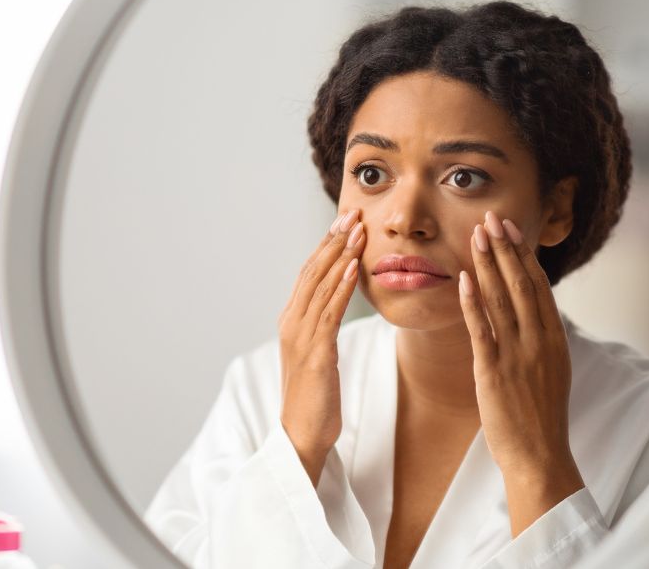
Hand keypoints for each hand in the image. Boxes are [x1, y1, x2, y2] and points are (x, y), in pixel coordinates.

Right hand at [278, 209, 364, 485]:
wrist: (302, 435)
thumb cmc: (315, 398)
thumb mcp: (318, 354)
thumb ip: (322, 326)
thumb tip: (337, 302)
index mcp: (291, 321)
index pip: (308, 273)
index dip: (326, 245)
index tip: (344, 221)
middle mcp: (291, 323)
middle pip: (312, 271)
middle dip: (333, 240)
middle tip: (352, 213)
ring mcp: (301, 337)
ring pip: (320, 286)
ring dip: (340, 255)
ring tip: (357, 230)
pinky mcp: (315, 354)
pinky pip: (329, 313)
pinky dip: (340, 288)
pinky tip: (353, 268)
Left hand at [458, 211, 583, 536]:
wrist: (540, 456)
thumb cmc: (540, 417)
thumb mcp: (549, 371)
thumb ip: (540, 340)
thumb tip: (532, 314)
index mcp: (554, 340)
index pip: (538, 287)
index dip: (523, 255)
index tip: (510, 229)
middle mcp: (539, 341)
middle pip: (522, 284)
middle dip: (505, 248)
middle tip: (491, 218)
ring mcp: (518, 355)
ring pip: (502, 299)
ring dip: (488, 264)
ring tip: (476, 235)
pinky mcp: (494, 371)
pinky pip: (482, 329)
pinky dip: (473, 302)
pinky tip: (463, 279)